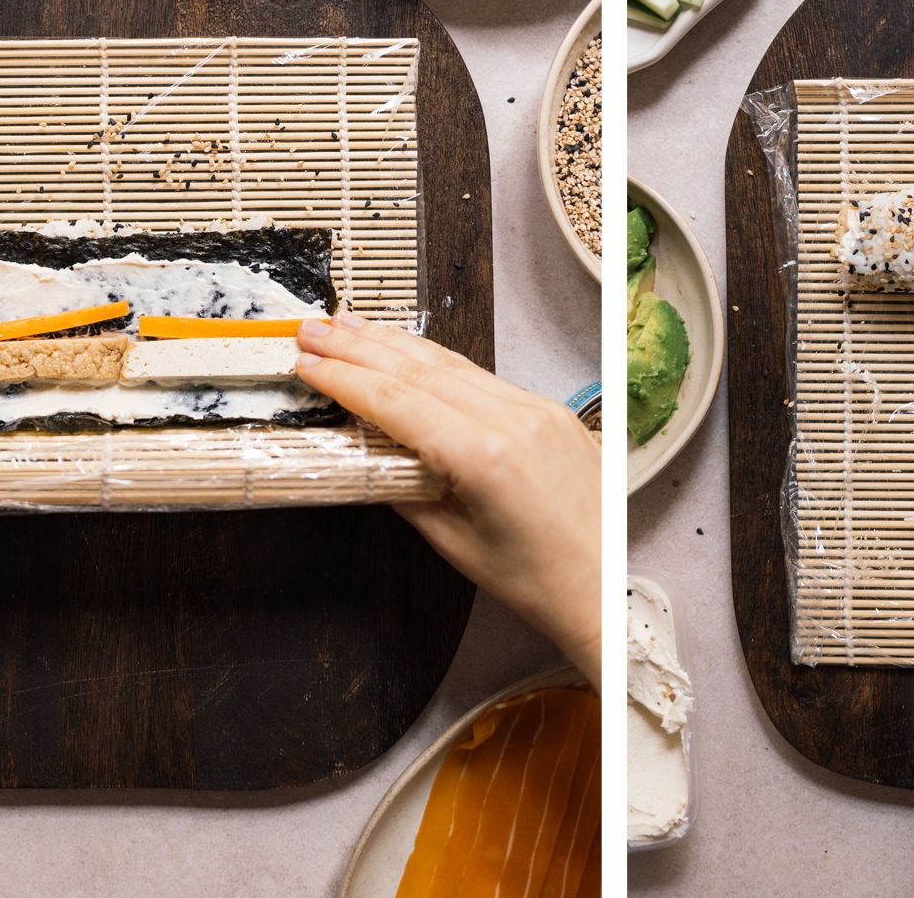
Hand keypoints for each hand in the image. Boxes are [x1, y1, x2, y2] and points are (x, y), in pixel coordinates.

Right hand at [296, 316, 600, 680]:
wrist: (606, 587)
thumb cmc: (538, 580)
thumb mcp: (454, 542)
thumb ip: (405, 489)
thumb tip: (368, 455)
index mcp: (486, 456)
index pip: (397, 401)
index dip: (345, 379)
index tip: (308, 363)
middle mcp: (515, 420)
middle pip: (419, 369)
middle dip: (359, 346)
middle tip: (313, 330)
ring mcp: (537, 409)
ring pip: (451, 363)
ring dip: (394, 344)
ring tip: (349, 328)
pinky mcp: (550, 411)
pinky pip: (482, 376)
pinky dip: (436, 361)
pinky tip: (409, 353)